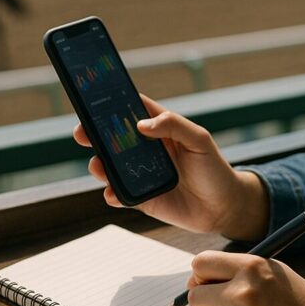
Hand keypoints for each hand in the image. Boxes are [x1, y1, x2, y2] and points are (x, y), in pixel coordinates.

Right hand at [72, 93, 267, 239]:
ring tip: (98, 165)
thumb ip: (174, 125)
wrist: (224, 208)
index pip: (132, 109)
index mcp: (160, 128)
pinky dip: (112, 194)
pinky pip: (119, 194)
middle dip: (93, 134)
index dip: (112, 103)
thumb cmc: (214, 168)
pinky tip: (113, 193)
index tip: (92, 97)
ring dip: (99, 164)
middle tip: (81, 133)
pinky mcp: (141, 198)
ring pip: (110, 166)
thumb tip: (141, 124)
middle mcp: (147, 149)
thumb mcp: (199, 140)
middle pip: (113, 138)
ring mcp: (142, 173)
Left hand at [186, 251, 304, 305]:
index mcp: (253, 266)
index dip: (202, 271)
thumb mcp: (274, 270)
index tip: (207, 276)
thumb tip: (200, 274)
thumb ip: (239, 267)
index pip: (202, 263)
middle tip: (217, 296)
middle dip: (204, 295)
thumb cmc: (298, 301)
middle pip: (195, 293)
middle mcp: (243, 292)